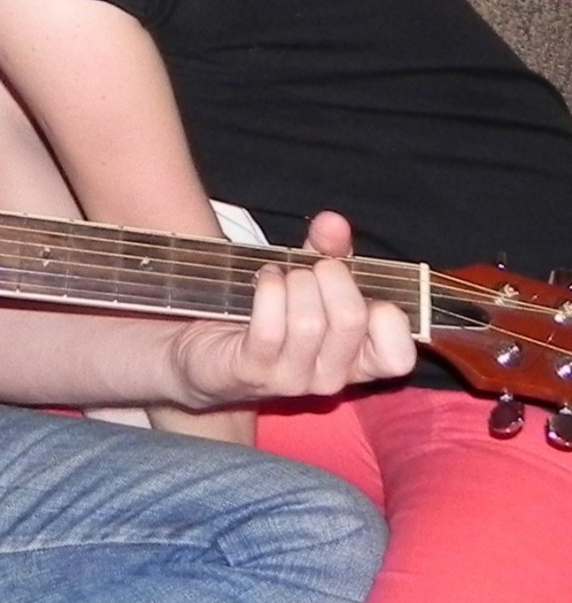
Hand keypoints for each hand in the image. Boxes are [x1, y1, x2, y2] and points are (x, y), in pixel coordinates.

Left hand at [170, 212, 415, 409]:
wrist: (204, 351)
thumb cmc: (270, 313)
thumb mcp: (309, 279)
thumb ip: (330, 252)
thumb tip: (334, 222)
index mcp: (357, 360)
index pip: (398, 356)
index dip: (387, 314)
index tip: (358, 285)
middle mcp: (331, 376)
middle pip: (351, 319)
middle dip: (329, 276)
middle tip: (309, 269)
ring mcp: (292, 379)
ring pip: (309, 322)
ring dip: (293, 281)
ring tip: (280, 274)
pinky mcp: (252, 371)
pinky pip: (269, 327)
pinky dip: (267, 290)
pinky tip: (263, 280)